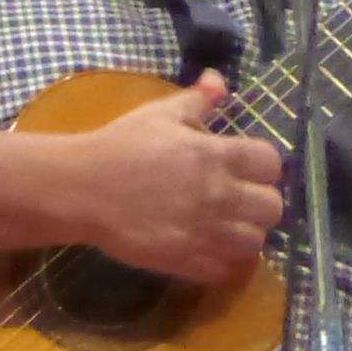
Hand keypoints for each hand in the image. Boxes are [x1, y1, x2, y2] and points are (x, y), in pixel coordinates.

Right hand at [68, 71, 285, 281]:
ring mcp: (204, 232)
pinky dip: (220, 260)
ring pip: (254, 242)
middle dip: (260, 202)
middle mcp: (219, 196)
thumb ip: (199, 99)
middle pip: (272, 208)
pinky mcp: (184, 260)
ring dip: (244, 233)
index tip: (247, 168)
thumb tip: (219, 81)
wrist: (79, 188)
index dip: (263, 166)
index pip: (271, 163)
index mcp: (216, 156)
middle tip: (240, 199)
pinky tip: (205, 246)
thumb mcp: (161, 114)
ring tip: (226, 226)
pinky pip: (224, 269)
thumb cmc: (120, 145)